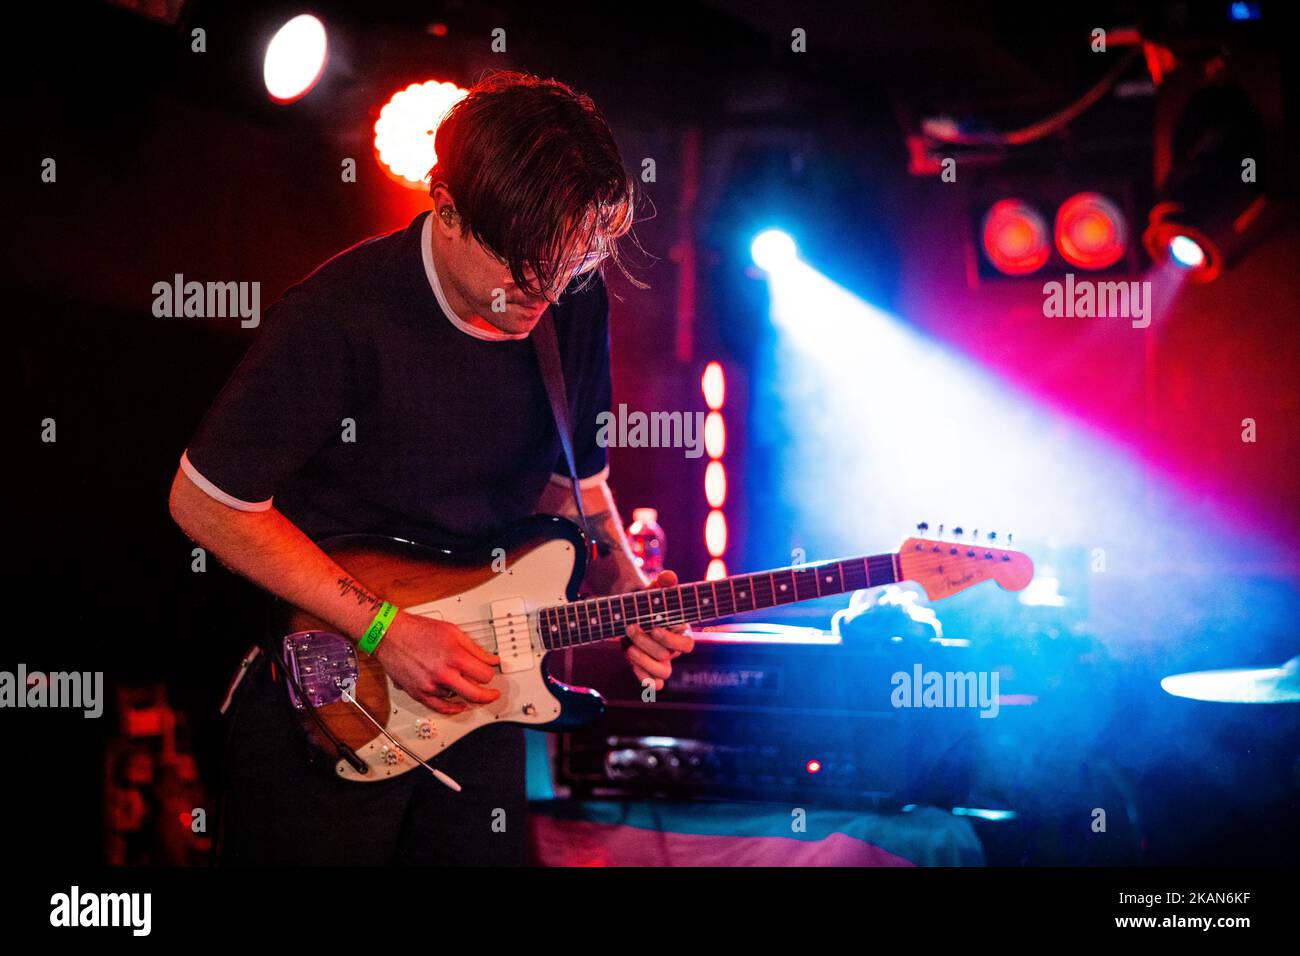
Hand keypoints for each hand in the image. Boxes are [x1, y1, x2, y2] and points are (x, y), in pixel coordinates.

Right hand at [374, 611, 500, 714]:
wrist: (390, 635)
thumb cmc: (418, 630)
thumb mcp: (453, 632)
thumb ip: (475, 648)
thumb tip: (491, 659)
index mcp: (454, 656)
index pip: (484, 675)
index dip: (491, 673)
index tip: (491, 672)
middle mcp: (443, 674)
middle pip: (476, 694)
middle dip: (488, 695)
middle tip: (493, 694)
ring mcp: (430, 686)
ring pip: (458, 698)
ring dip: (465, 694)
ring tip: (468, 686)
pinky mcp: (419, 693)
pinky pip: (440, 708)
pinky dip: (453, 709)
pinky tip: (460, 706)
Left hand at [622, 570, 694, 690]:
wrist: (634, 612)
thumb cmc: (650, 602)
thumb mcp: (656, 590)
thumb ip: (665, 582)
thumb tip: (668, 576)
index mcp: (683, 633)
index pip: (687, 645)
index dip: (670, 639)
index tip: (654, 628)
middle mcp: (675, 650)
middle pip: (667, 656)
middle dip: (646, 643)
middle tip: (630, 627)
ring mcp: (663, 662)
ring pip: (662, 673)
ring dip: (643, 661)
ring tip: (628, 648)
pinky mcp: (650, 670)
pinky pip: (654, 684)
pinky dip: (643, 677)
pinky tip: (631, 662)